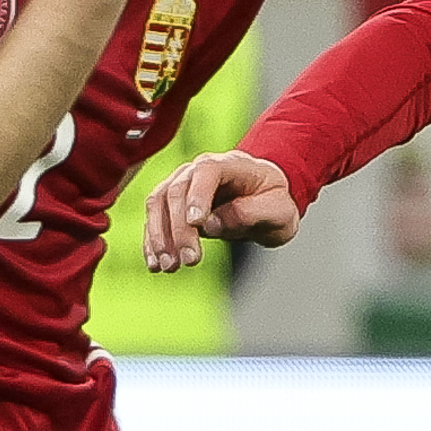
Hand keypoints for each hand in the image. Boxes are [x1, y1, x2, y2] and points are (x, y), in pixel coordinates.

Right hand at [145, 149, 300, 266]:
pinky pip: (154, 219)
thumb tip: (211, 224)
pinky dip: (152, 242)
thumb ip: (249, 213)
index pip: (207, 172)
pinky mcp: (172, 203)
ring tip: (169, 266)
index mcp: (230, 164)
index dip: (198, 195)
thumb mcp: (277, 210)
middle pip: (178, 190)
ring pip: (158, 203)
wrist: (265, 200)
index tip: (196, 223)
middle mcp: (199, 169)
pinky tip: (155, 264)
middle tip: (191, 259)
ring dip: (160, 237)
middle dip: (180, 228)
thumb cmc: (273, 202)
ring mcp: (181, 183)